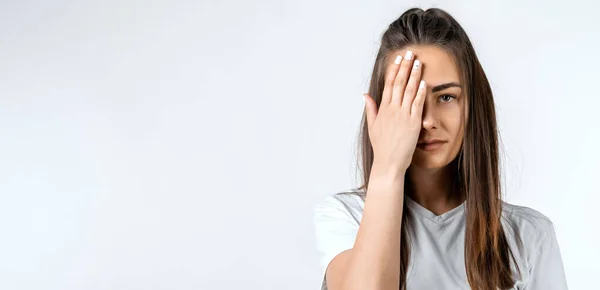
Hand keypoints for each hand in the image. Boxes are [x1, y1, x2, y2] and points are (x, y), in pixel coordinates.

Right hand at [363, 51, 425, 174]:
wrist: (389, 163)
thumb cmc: (382, 147)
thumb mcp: (372, 126)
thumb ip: (371, 109)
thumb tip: (365, 95)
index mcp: (383, 109)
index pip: (389, 84)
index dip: (394, 70)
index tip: (398, 58)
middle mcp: (393, 110)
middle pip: (399, 83)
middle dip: (405, 66)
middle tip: (410, 53)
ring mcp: (403, 116)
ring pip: (409, 91)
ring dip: (414, 75)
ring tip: (418, 62)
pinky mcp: (413, 123)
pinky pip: (417, 104)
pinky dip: (421, 92)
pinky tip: (424, 82)